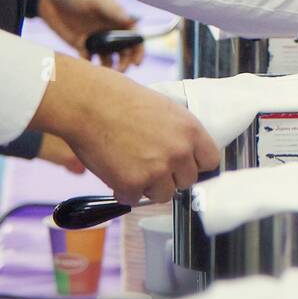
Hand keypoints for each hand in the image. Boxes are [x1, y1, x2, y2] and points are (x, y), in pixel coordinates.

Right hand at [30, 55, 220, 204]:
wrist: (87, 102)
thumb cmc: (120, 100)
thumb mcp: (165, 109)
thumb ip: (180, 134)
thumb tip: (186, 154)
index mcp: (191, 131)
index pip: (210, 162)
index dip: (194, 164)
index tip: (183, 165)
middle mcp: (179, 153)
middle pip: (187, 181)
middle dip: (170, 176)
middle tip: (150, 164)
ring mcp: (157, 170)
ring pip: (164, 195)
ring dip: (148, 186)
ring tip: (131, 166)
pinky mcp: (132, 184)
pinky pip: (134, 199)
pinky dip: (123, 191)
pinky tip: (115, 172)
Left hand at [38, 0, 143, 69]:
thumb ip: (113, 10)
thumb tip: (133, 22)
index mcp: (118, 20)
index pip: (134, 38)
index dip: (139, 51)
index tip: (136, 62)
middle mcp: (110, 31)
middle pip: (125, 52)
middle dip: (125, 63)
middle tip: (120, 71)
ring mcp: (96, 39)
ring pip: (109, 58)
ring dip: (110, 67)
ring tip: (105, 73)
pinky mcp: (81, 45)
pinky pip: (89, 59)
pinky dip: (91, 65)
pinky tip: (87, 64)